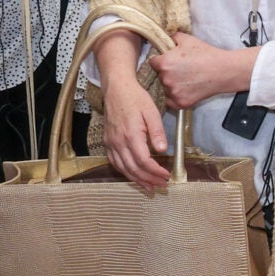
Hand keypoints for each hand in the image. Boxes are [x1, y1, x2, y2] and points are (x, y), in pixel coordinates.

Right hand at [102, 70, 171, 191]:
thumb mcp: (152, 112)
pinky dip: (125, 172)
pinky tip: (133, 176)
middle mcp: (119, 142)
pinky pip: (114, 162)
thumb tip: (162, 150)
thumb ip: (157, 132)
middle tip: (161, 185)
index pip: (144, 161)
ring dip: (137, 180)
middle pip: (133, 169)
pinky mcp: (107, 142)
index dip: (156, 172)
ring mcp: (111, 143)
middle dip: (148, 180)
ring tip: (149, 186)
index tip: (167, 175)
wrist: (116, 89)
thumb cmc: (136, 98)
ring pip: (123, 168)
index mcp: (131, 135)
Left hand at [151, 32, 254, 111]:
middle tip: (181, 70)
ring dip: (171, 85)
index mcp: (164, 63)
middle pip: (159, 76)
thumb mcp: (187, 39)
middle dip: (166, 73)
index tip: (169, 61)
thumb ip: (171, 37)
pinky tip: (186, 89)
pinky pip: (171, 101)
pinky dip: (176, 97)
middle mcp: (166, 79)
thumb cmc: (206, 54)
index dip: (160, 60)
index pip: (152, 62)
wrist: (223, 71)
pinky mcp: (181, 103)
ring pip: (165, 89)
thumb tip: (163, 37)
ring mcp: (173, 93)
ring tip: (186, 79)